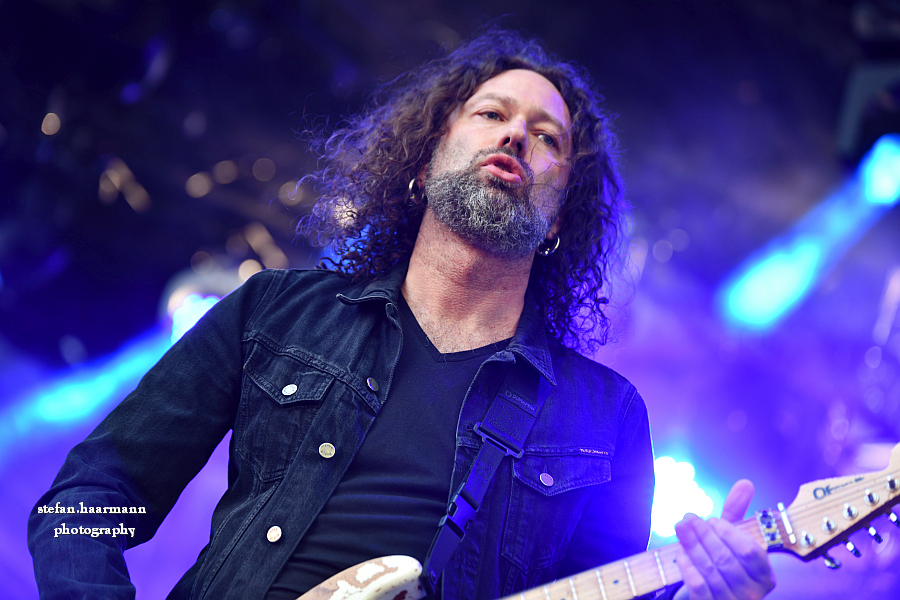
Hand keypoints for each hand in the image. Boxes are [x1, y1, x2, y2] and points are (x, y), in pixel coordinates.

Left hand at [672, 479, 774, 599]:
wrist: (719, 596)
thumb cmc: (728, 560)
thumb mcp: (733, 538)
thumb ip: (737, 512)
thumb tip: (745, 482)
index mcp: (764, 575)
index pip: (749, 551)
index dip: (729, 533)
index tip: (712, 520)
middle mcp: (753, 592)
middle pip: (726, 559)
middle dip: (704, 535)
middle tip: (688, 518)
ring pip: (710, 571)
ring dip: (692, 546)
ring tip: (680, 528)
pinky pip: (698, 587)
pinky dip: (688, 568)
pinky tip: (680, 553)